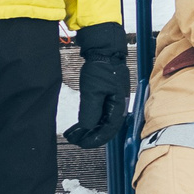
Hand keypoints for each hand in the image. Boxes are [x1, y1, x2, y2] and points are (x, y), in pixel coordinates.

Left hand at [65, 20, 129, 148]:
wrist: (104, 50)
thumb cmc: (101, 67)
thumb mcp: (92, 91)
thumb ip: (91, 112)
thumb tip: (88, 128)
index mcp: (118, 106)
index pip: (108, 130)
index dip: (94, 139)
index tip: (81, 143)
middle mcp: (118, 106)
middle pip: (106, 128)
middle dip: (90, 136)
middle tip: (74, 139)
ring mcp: (113, 101)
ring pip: (102, 121)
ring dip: (89, 129)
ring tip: (75, 132)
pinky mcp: (108, 96)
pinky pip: (100, 113)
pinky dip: (91, 120)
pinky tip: (81, 122)